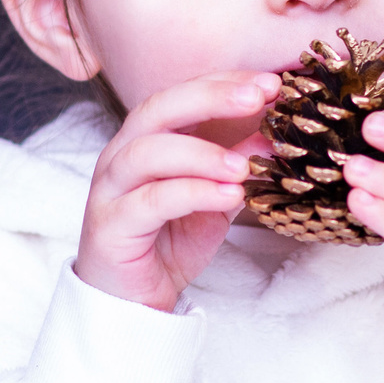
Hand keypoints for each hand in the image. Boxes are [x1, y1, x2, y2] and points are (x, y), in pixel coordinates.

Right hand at [74, 71, 283, 313]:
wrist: (133, 300)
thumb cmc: (169, 241)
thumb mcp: (215, 199)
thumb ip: (237, 168)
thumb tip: (274, 136)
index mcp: (145, 139)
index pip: (181, 94)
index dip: (223, 83)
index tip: (270, 83)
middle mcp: (121, 155)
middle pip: (158, 109)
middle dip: (210, 98)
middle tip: (258, 98)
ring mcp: (109, 189)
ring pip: (147, 153)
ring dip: (201, 153)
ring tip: (244, 166)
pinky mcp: (109, 225)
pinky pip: (150, 200)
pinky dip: (192, 193)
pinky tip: (229, 195)